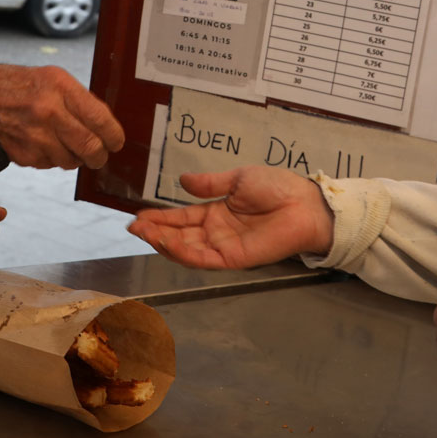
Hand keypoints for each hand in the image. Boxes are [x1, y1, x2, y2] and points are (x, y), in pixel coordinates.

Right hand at [0, 64, 123, 169]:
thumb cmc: (23, 86)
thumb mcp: (56, 78)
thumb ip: (82, 101)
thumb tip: (106, 127)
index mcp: (61, 88)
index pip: (101, 120)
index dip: (114, 137)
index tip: (116, 142)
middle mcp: (49, 113)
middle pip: (90, 148)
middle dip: (99, 155)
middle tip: (99, 154)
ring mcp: (36, 137)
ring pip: (72, 161)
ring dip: (75, 158)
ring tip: (66, 143)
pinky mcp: (25, 155)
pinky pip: (51, 165)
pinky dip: (53, 158)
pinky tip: (45, 143)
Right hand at [126, 167, 334, 268]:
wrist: (303, 203)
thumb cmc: (277, 187)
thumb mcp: (238, 179)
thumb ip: (210, 183)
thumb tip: (183, 181)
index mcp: (216, 213)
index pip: (182, 218)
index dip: (160, 218)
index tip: (139, 215)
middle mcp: (216, 232)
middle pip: (179, 235)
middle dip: (155, 232)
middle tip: (133, 226)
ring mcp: (223, 247)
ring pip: (186, 249)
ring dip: (163, 242)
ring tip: (143, 232)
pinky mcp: (233, 258)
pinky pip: (203, 258)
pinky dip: (183, 252)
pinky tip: (167, 242)